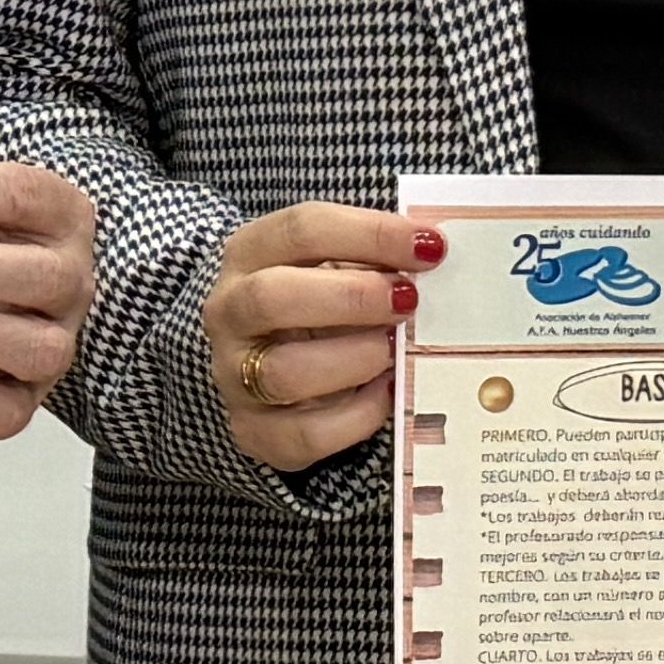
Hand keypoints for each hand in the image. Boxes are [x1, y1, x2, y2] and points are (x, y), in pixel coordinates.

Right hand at [202, 204, 435, 472]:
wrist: (260, 364)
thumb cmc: (313, 304)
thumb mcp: (329, 267)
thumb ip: (370, 259)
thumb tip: (434, 257)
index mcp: (249, 255)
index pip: (302, 230)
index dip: (370, 234)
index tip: (428, 246)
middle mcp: (230, 313)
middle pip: (272, 297)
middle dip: (353, 298)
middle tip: (408, 302)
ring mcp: (234, 376)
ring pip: (284, 372)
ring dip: (355, 358)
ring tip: (395, 349)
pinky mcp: (254, 431)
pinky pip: (306, 433)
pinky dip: (358, 414)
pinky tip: (388, 393)